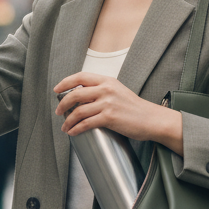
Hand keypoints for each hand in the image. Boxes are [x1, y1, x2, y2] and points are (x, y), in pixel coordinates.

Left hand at [53, 73, 183, 155]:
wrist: (152, 119)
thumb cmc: (135, 108)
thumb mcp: (118, 91)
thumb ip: (102, 90)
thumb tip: (82, 96)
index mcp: (107, 81)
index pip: (81, 77)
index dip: (65, 82)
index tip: (57, 89)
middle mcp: (106, 90)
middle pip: (75, 94)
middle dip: (63, 104)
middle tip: (58, 111)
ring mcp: (108, 103)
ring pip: (79, 111)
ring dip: (68, 120)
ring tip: (65, 126)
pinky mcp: (109, 118)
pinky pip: (86, 123)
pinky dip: (76, 128)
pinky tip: (72, 132)